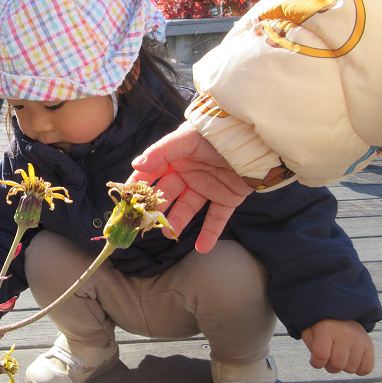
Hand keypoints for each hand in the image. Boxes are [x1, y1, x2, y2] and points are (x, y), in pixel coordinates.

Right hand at [127, 121, 251, 252]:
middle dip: (157, 209)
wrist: (254, 139)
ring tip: (170, 235)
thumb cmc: (217, 134)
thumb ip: (161, 150)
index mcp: (176, 157)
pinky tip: (201, 248)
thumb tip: (136, 164)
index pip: (152, 172)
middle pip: (168, 193)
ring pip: (188, 208)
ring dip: (178, 222)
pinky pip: (216, 218)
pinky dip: (210, 234)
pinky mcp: (227, 198)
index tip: (127, 200)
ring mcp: (208, 186)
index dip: (139, 185)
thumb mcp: (187, 139)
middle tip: (147, 222)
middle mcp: (189, 173)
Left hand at [301, 319, 374, 375]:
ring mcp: (359, 341)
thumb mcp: (310, 331)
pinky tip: (351, 360)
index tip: (316, 361)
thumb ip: (311, 346)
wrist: (342, 316)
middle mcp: (344, 334)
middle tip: (329, 358)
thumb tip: (319, 361)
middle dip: (329, 367)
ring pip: (350, 369)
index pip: (321, 355)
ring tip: (340, 355)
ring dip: (343, 367)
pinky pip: (366, 369)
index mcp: (326, 329)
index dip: (316, 363)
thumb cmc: (322, 327)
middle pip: (336, 365)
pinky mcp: (369, 346)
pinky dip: (358, 370)